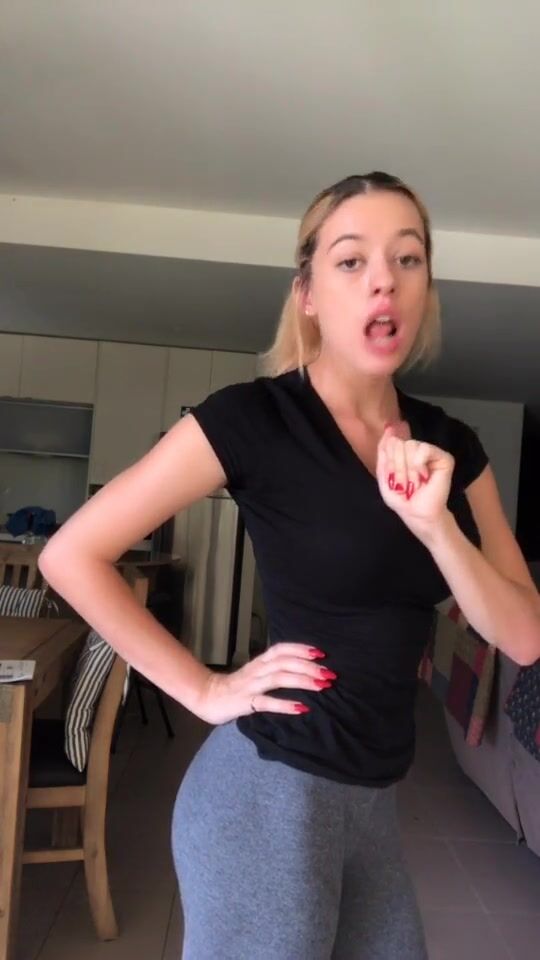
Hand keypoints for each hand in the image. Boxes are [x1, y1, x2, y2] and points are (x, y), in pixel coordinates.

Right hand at [193, 643, 334, 724]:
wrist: (207, 697)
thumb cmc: (236, 686)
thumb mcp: (256, 673)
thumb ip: (274, 668)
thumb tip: (301, 669)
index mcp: (260, 661)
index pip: (282, 649)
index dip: (301, 648)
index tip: (321, 653)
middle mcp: (257, 669)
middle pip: (285, 662)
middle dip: (309, 667)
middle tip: (329, 674)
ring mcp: (251, 685)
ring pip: (279, 678)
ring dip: (302, 680)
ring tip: (321, 686)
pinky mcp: (245, 702)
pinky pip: (266, 702)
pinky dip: (285, 704)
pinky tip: (301, 708)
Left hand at [376, 420, 454, 540]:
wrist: (418, 514)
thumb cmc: (402, 500)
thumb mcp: (384, 476)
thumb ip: (383, 453)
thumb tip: (389, 430)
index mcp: (403, 454)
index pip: (391, 441)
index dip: (389, 460)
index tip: (396, 480)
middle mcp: (417, 451)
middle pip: (399, 444)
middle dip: (398, 468)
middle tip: (406, 485)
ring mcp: (431, 453)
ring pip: (410, 445)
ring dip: (408, 469)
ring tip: (415, 483)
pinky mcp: (444, 458)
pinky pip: (424, 448)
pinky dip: (419, 464)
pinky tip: (424, 476)